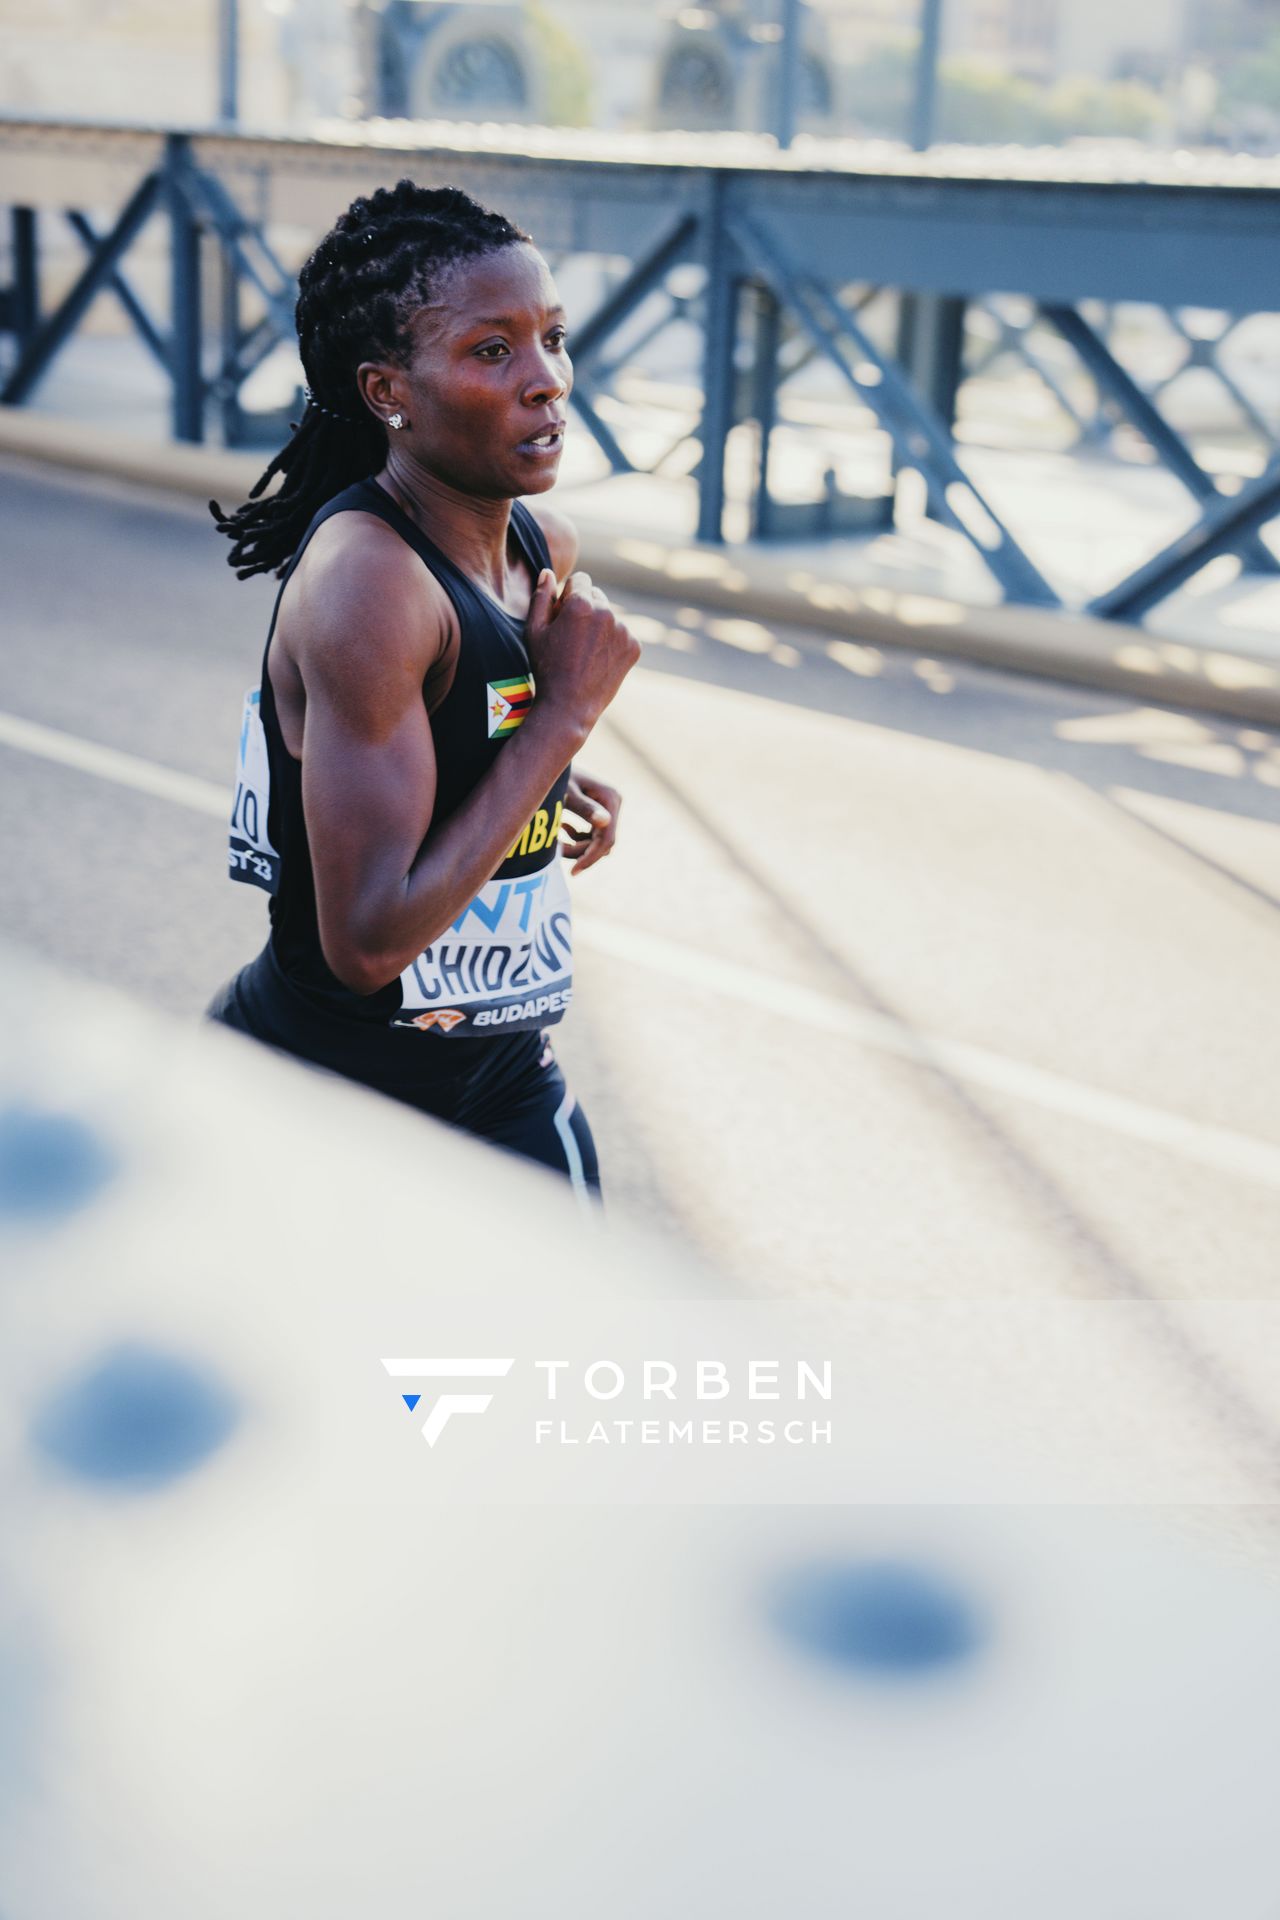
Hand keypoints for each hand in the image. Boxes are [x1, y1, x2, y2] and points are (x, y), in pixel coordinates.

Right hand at [526, 570, 639, 738]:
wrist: (569, 706)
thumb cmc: (546, 668)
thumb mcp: (534, 631)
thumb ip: (541, 597)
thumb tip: (547, 572)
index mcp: (580, 604)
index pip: (580, 579)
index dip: (567, 596)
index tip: (562, 616)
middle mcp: (606, 612)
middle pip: (596, 595)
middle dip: (585, 608)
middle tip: (572, 638)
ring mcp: (623, 630)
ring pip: (609, 615)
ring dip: (599, 625)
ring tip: (584, 652)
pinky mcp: (634, 646)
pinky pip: (621, 633)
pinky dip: (611, 642)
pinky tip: (597, 660)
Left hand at [561, 770, 620, 874]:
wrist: (547, 760)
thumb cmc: (555, 776)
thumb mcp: (567, 793)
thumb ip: (584, 808)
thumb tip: (605, 822)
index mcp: (611, 798)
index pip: (607, 839)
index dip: (591, 858)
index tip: (573, 871)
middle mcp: (614, 803)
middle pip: (604, 843)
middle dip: (582, 852)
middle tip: (557, 852)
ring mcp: (607, 807)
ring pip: (597, 841)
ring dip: (578, 846)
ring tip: (557, 840)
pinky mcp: (599, 811)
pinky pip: (592, 835)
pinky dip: (577, 838)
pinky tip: (563, 829)